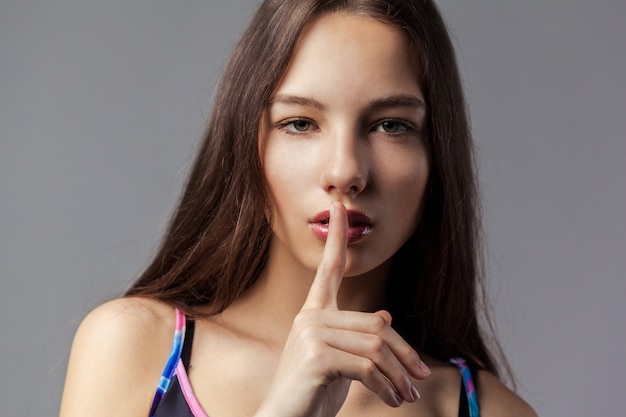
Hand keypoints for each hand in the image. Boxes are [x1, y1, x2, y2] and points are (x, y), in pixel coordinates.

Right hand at [255, 202, 429, 416]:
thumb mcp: (340, 363)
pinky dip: (387, 386)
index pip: (328, 269)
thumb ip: (358, 338)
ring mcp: (311, 335)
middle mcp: (309, 318)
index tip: (341, 207)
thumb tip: (386, 317)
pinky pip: (368, 366)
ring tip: (406, 396)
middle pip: (376, 324)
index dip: (337, 238)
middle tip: (419, 380)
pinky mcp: (316, 356)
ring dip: (399, 375)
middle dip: (404, 355)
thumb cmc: (311, 396)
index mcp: (313, 314)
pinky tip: (392, 400)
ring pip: (376, 346)